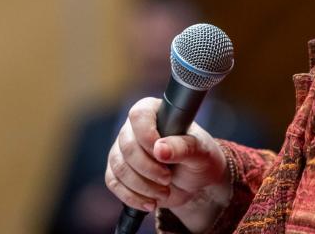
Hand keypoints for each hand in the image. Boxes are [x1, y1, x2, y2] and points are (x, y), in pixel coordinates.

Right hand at [105, 97, 230, 229]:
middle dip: (148, 168)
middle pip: (126, 145)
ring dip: (142, 185)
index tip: (162, 155)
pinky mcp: (118, 171)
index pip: (139, 115)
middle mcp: (134, 128)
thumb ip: (183, 147)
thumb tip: (160, 148)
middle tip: (168, 178)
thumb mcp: (200, 153)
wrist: (194, 183)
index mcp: (155, 112)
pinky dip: (132, 196)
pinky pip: (113, 182)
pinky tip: (150, 202)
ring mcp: (123, 149)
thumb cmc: (199, 159)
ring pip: (119, 166)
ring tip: (164, 192)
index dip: (147, 136)